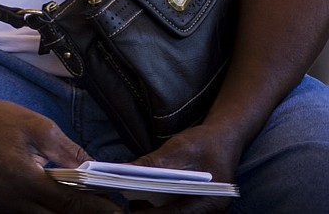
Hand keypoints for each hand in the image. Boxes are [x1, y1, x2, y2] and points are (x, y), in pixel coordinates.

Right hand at [0, 98, 121, 213]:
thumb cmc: (1, 119)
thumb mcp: (40, 127)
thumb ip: (71, 152)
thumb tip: (97, 172)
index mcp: (24, 178)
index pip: (69, 203)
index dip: (96, 208)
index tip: (117, 209)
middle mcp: (14, 199)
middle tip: (106, 209)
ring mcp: (7, 205)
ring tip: (88, 207)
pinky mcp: (3, 204)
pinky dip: (52, 212)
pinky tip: (65, 204)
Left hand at [123, 125, 243, 212]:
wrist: (223, 140)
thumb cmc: (205, 143)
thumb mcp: (177, 149)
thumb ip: (151, 163)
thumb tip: (122, 171)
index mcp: (211, 201)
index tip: (131, 211)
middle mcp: (211, 211)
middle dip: (151, 212)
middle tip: (128, 205)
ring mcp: (205, 211)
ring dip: (154, 211)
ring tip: (133, 202)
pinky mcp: (197, 207)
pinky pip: (177, 211)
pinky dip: (160, 207)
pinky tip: (143, 199)